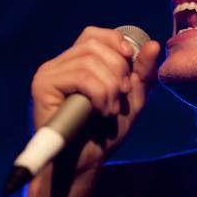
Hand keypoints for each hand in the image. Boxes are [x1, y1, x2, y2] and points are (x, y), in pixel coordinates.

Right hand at [23, 26, 159, 196]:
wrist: (86, 162)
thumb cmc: (106, 132)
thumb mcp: (132, 97)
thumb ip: (142, 71)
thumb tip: (154, 44)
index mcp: (77, 62)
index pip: (94, 34)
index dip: (115, 41)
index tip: (130, 59)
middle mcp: (59, 63)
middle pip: (94, 45)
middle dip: (117, 69)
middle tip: (122, 95)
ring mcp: (49, 73)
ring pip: (89, 61)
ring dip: (109, 86)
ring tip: (112, 109)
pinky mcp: (42, 86)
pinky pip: (79, 76)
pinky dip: (99, 93)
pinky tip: (101, 111)